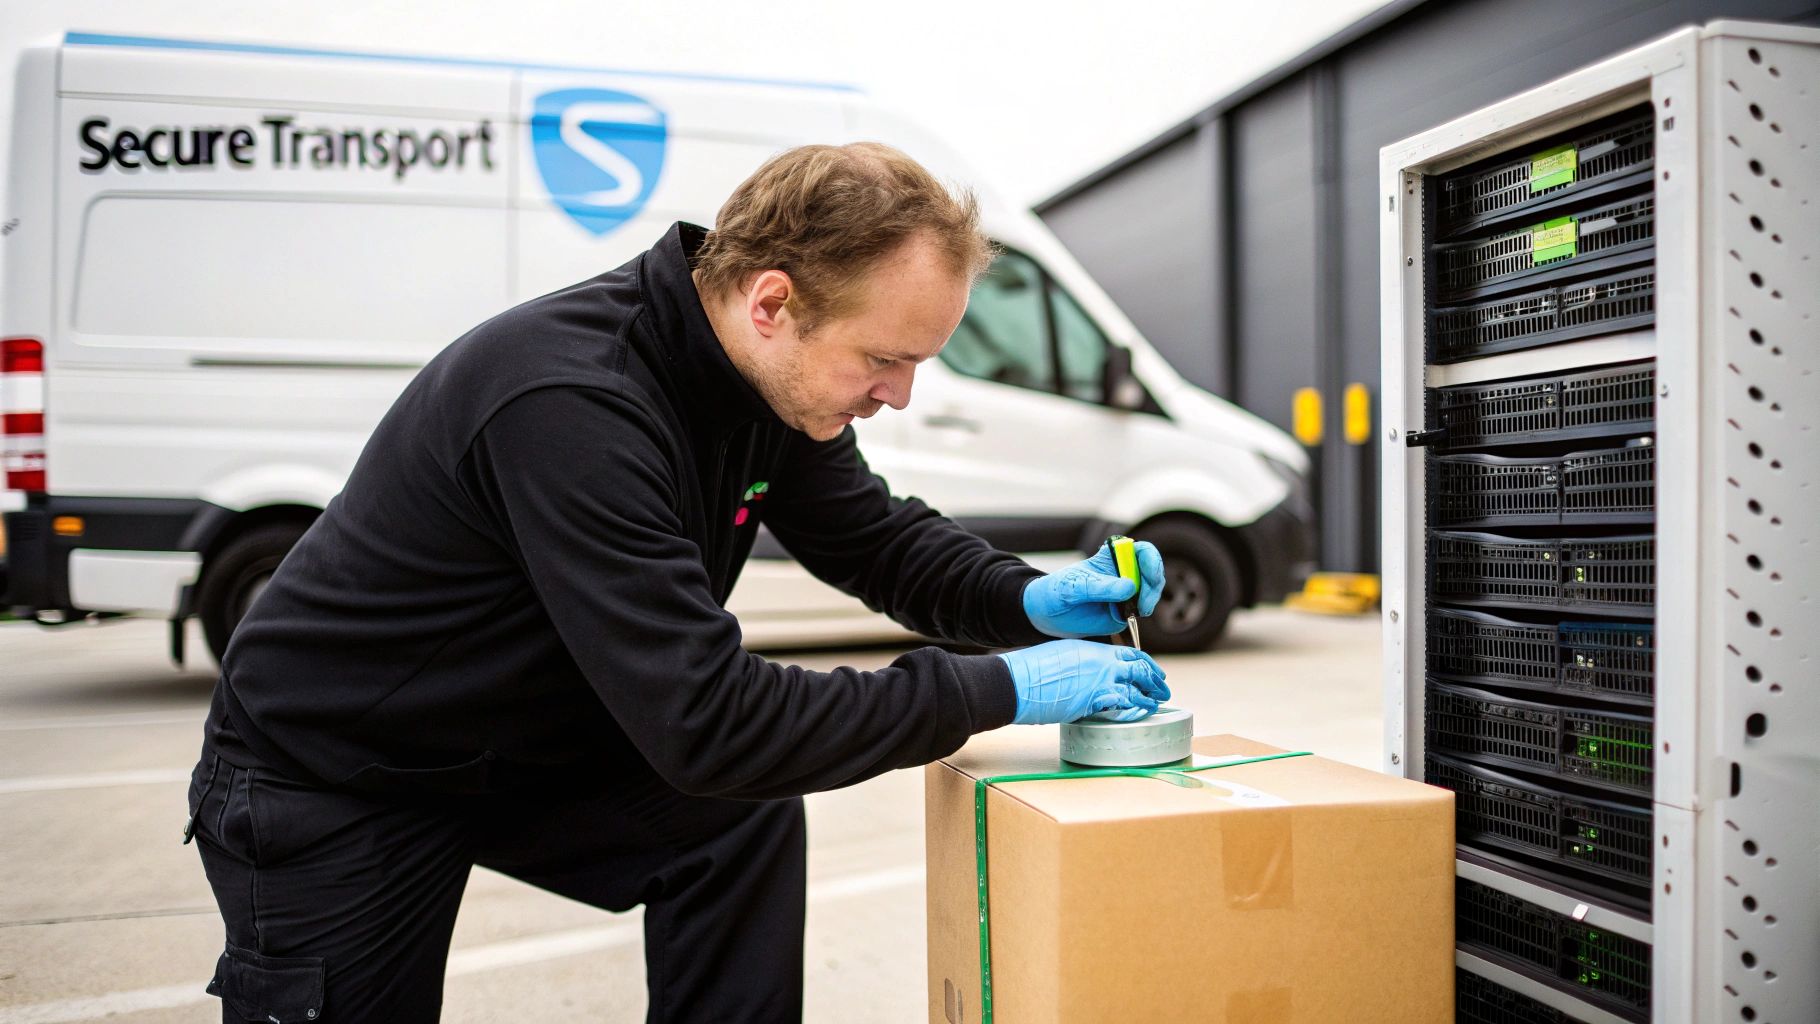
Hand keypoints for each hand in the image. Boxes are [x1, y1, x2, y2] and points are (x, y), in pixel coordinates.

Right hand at [999, 639, 1169, 724]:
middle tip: (1163, 690)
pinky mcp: (1093, 700)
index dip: (1146, 663)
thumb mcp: (1062, 656)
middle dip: (1155, 680)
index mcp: (1093, 649)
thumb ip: (1082, 663)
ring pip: (1136, 686)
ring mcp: (1099, 680)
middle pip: (1139, 669)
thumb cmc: (1032, 671)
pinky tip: (1141, 712)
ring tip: (1157, 703)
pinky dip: (1135, 708)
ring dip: (1150, 696)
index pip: (1130, 654)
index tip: (1154, 672)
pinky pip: (1123, 704)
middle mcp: (1101, 661)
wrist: (1018, 680)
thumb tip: (1090, 675)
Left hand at [1022, 541, 1165, 637]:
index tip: (1150, 574)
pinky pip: (1140, 611)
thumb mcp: (1072, 588)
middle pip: (1152, 572)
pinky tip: (1130, 619)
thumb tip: (1129, 588)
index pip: (1140, 551)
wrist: (1046, 615)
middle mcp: (1122, 573)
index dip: (1151, 560)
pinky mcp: (1124, 612)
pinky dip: (1141, 614)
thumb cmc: (1056, 591)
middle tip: (1143, 604)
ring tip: (1137, 612)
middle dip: (1153, 586)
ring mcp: (1125, 593)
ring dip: (1149, 601)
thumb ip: (1099, 588)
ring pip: (1151, 592)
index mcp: (1111, 557)